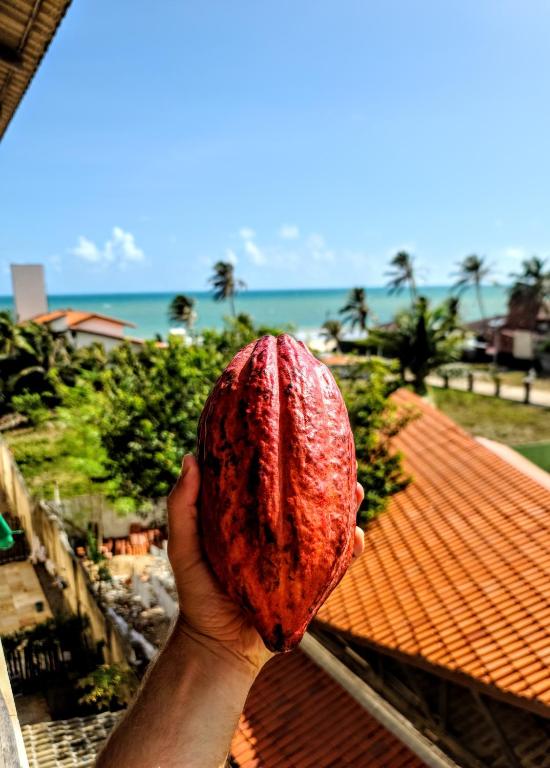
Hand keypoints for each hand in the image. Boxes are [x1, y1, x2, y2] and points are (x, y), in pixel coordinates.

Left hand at [167, 454, 363, 674]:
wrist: (217, 645)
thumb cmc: (196, 592)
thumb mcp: (184, 545)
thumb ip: (183, 506)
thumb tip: (191, 457)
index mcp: (252, 519)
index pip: (275, 482)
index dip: (288, 457)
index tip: (299, 432)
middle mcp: (279, 533)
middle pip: (309, 498)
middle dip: (327, 477)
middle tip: (339, 455)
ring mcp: (297, 558)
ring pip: (329, 526)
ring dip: (346, 507)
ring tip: (357, 489)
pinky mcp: (311, 584)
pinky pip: (337, 565)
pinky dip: (350, 549)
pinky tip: (355, 534)